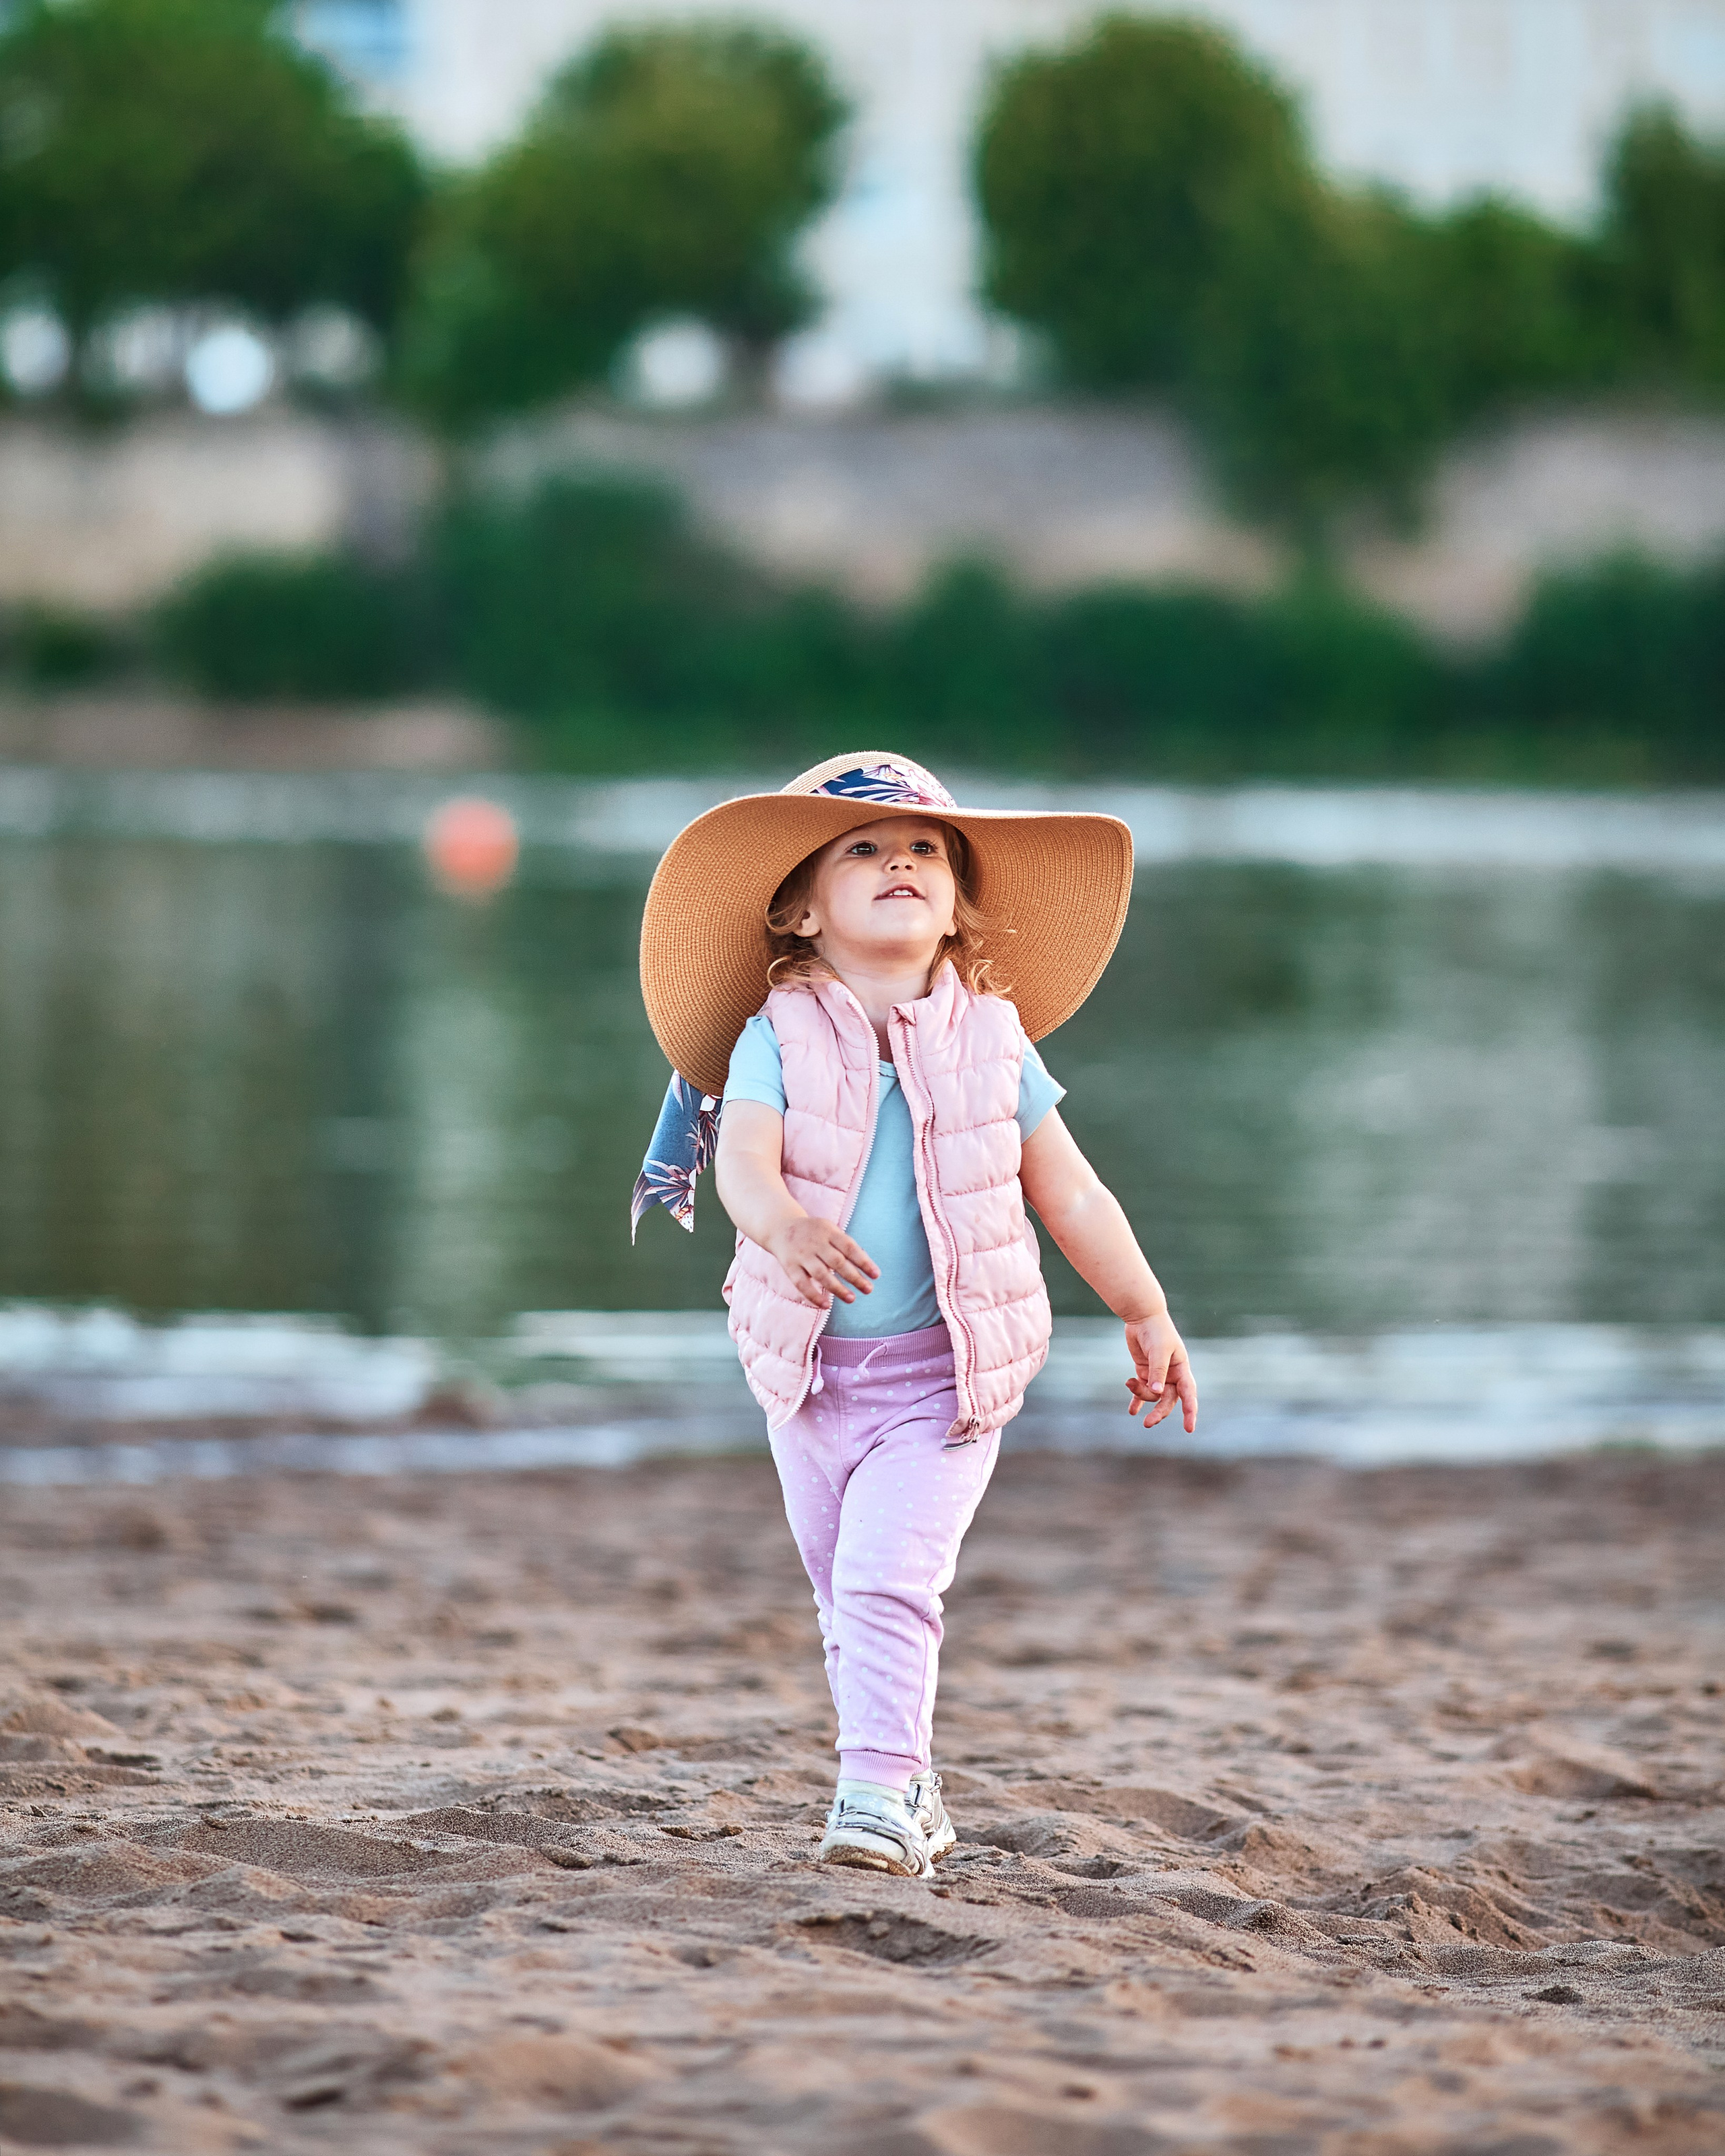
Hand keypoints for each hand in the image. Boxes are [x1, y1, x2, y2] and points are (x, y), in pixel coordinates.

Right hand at [766, 1217, 879, 1308]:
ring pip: (821, 1274)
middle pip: (837, 1262)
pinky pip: (802, 1283)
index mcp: (828, 1231)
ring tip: (852, 1299)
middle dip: (854, 1277)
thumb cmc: (813, 1232)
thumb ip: (845, 1245)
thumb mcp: (829, 1230)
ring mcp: (801, 1255)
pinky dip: (813, 1295)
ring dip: (837, 1288)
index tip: (876, 1275)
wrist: (779, 1227)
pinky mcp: (789, 1266)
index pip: (849, 1247)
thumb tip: (866, 1265)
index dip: (864, 1261)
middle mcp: (815, 1243)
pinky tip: (826, 1305)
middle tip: (868, 1289)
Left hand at [1123, 1311, 1196, 1431]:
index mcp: (1182, 1369)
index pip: (1189, 1394)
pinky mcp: (1144, 1372)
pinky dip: (1136, 1401)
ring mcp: (1158, 1375)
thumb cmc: (1156, 1331)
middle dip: (1159, 1412)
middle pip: (1168, 1400)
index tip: (1189, 1429)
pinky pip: (1142, 1391)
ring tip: (1129, 1383)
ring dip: (1141, 1394)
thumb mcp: (1158, 1351)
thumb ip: (1157, 1372)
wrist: (1142, 1317)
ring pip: (1152, 1395)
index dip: (1190, 1411)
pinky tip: (1132, 1411)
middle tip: (1148, 1424)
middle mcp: (1172, 1375)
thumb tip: (1156, 1393)